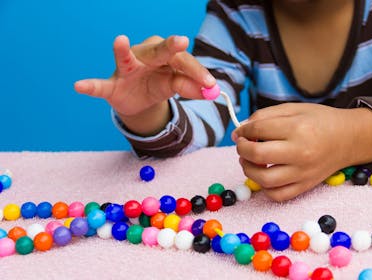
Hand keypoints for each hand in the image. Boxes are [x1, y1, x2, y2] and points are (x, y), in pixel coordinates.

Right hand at [74, 35, 215, 133]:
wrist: (138, 100)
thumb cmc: (158, 85)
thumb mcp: (174, 87)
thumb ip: (190, 88)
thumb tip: (211, 91)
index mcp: (164, 56)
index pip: (182, 61)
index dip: (197, 72)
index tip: (210, 85)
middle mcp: (145, 56)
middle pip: (160, 52)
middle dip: (170, 47)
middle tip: (181, 42)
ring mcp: (126, 69)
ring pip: (126, 59)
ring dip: (123, 51)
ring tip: (120, 41)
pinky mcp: (111, 85)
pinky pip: (100, 86)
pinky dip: (90, 87)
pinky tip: (79, 86)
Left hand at [232, 103, 371, 200]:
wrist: (349, 138)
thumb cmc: (320, 120)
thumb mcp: (293, 108)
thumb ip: (264, 116)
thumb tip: (240, 131)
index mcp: (297, 128)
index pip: (258, 130)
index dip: (243, 131)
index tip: (240, 132)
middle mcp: (300, 152)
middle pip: (257, 155)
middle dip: (242, 149)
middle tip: (242, 145)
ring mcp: (303, 172)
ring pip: (264, 179)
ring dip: (248, 169)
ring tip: (249, 160)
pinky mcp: (306, 186)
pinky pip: (278, 195)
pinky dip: (264, 188)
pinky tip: (263, 175)